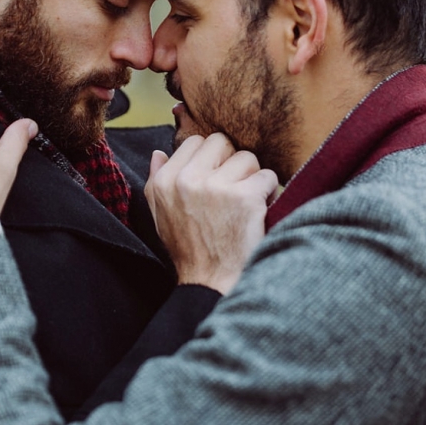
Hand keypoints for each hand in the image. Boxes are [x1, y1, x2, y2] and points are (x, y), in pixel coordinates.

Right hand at [144, 133, 278, 294]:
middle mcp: (187, 180)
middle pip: (222, 142)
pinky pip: (268, 177)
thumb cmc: (188, 249)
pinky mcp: (244, 197)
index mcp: (164, 181)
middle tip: (232, 189)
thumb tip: (158, 153)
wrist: (211, 282)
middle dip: (232, 162)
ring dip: (252, 178)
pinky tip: (259, 210)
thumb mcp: (160, 216)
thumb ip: (157, 181)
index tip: (215, 181)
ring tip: (245, 203)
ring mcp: (216, 187)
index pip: (196, 142)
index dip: (211, 159)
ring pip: (248, 158)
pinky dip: (269, 193)